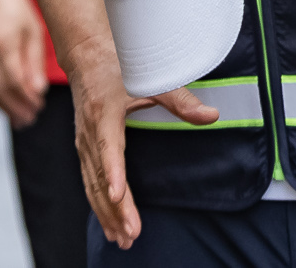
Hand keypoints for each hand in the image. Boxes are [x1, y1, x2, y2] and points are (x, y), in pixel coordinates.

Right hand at [0, 0, 47, 127]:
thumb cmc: (16, 8)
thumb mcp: (33, 32)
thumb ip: (34, 62)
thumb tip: (38, 91)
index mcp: (3, 42)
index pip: (14, 81)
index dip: (25, 99)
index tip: (38, 107)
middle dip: (15, 108)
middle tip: (30, 119)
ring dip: (3, 106)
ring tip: (19, 118)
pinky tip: (4, 103)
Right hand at [68, 47, 218, 249]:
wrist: (85, 56)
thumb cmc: (118, 65)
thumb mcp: (149, 77)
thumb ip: (181, 99)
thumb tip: (212, 115)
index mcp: (104, 114)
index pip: (108, 148)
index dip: (112, 172)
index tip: (118, 195)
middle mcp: (89, 133)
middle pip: (99, 177)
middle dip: (115, 208)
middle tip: (131, 234)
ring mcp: (84, 143)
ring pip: (92, 185)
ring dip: (106, 214)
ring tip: (122, 240)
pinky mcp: (84, 150)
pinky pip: (88, 182)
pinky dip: (98, 206)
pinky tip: (110, 225)